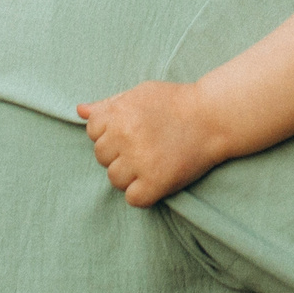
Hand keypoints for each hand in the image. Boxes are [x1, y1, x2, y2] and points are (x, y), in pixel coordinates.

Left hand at [74, 80, 227, 205]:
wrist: (213, 116)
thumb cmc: (175, 102)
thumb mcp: (140, 93)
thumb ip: (108, 104)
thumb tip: (80, 110)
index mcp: (119, 114)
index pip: (92, 132)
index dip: (110, 133)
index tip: (131, 131)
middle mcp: (126, 137)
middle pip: (102, 157)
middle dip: (119, 153)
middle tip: (145, 146)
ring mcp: (140, 161)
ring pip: (114, 179)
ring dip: (130, 175)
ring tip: (152, 161)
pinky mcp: (156, 182)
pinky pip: (133, 198)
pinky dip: (142, 193)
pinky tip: (156, 179)